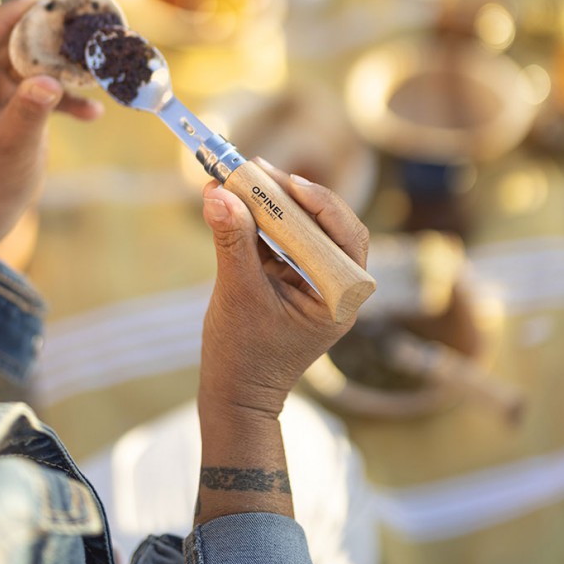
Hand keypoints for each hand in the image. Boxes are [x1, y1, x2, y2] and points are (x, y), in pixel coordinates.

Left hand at [0, 0, 103, 246]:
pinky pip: (42, 95)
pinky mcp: (14, 111)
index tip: (37, 0)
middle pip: (7, 49)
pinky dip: (67, 101)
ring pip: (29, 69)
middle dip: (41, 38)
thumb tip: (50, 82)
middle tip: (72, 21)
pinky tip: (93, 112)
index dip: (6, 18)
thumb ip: (28, 112)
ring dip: (60, 69)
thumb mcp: (9, 149)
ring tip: (90, 63)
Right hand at [199, 158, 369, 419]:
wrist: (234, 394)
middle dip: (292, 197)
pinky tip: (237, 202)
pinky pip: (283, 241)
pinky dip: (262, 223)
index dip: (320, 204)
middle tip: (258, 170)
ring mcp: (314, 283)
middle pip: (325, 225)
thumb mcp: (238, 294)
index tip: (289, 181)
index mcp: (340, 298)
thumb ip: (232, 242)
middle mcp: (336, 286)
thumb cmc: (243, 355)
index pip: (345, 236)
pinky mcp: (292, 280)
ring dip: (275, 205)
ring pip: (303, 229)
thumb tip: (218, 194)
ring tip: (244, 177)